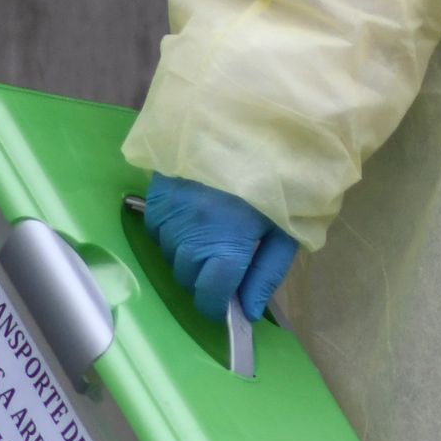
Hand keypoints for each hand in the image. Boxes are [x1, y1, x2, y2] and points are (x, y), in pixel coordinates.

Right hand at [141, 173, 296, 321]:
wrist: (248, 129)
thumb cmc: (275, 181)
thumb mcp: (285, 229)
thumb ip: (267, 273)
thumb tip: (250, 311)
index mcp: (225, 247)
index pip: (208, 297)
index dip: (219, 305)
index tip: (229, 299)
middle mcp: (189, 238)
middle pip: (187, 278)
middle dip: (206, 276)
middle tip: (228, 253)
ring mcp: (168, 217)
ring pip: (170, 256)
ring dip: (187, 254)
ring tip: (212, 228)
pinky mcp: (155, 197)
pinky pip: (158, 231)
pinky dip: (173, 231)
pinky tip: (194, 213)